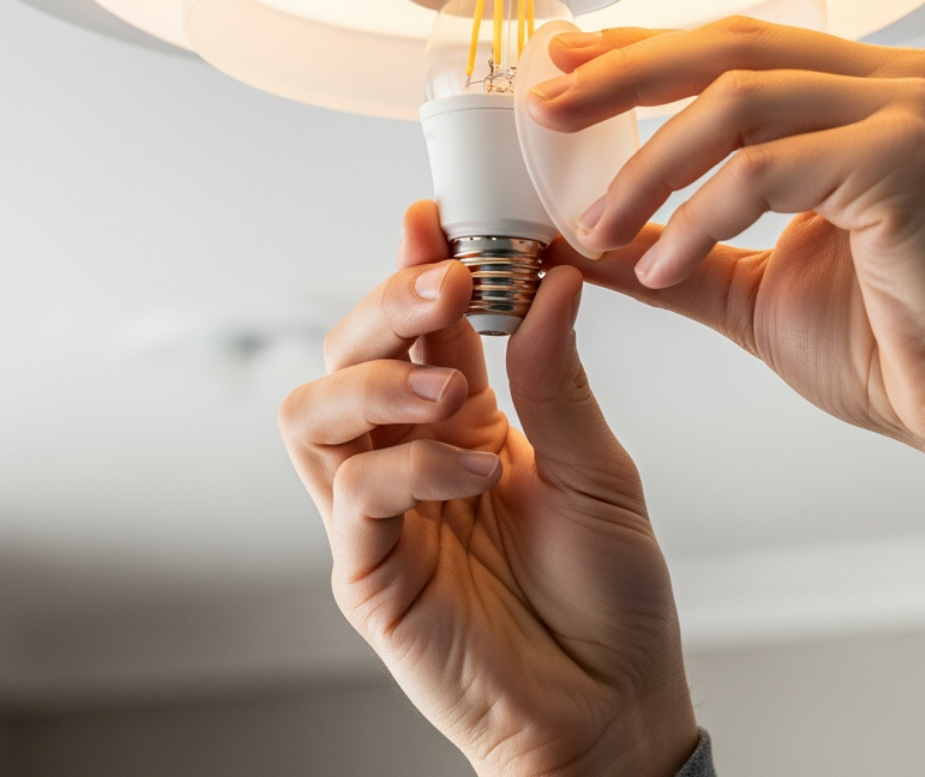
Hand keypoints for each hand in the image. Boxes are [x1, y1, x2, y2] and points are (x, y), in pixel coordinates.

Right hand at [278, 201, 697, 776]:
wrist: (611, 706)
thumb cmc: (607, 594)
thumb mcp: (598, 470)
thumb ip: (557, 381)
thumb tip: (551, 280)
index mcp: (463, 423)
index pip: (416, 329)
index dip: (413, 268)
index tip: (434, 216)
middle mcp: (408, 458)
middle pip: (346, 354)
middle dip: (385, 306)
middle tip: (444, 284)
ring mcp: (380, 516)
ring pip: (313, 414)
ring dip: (375, 382)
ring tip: (449, 390)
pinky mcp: (368, 573)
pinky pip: (351, 497)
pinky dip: (407, 469)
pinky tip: (474, 470)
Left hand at [531, 17, 924, 512]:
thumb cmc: (896, 349)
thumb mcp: (757, 289)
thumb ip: (678, 250)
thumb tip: (586, 240)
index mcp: (865, 97)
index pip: (732, 49)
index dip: (639, 54)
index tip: (561, 72)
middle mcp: (895, 83)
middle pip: (727, 47)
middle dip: (622, 76)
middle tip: (544, 109)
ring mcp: (909, 111)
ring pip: (737, 101)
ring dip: (648, 167)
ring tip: (595, 226)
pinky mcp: (906, 159)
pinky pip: (766, 169)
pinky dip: (698, 216)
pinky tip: (662, 267)